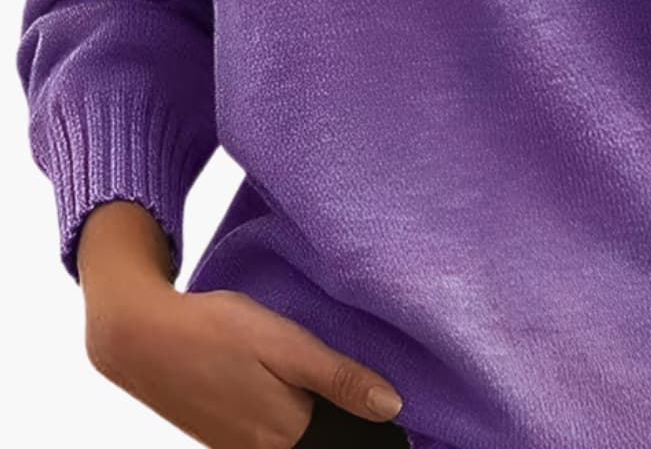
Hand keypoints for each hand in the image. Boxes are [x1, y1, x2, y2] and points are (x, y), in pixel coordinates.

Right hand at [83, 274, 405, 447]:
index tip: (394, 422)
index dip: (369, 430)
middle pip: (320, 441)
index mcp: (284, 435)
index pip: (342, 443)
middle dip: (343, 426)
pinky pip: (270, 437)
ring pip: (295, 440)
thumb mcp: (285, 344)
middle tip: (364, 395)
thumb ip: (338, 378)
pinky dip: (288, 422)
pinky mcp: (223, 436)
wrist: (139, 336)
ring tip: (332, 391)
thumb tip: (393, 408)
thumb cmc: (215, 331)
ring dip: (317, 422)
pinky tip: (291, 392)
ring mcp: (238, 447)